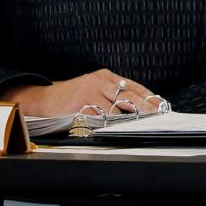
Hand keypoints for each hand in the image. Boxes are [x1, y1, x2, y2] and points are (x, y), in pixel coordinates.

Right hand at [0, 69, 157, 117]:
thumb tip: (138, 107)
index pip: (133, 86)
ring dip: (128, 119)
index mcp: (106, 76)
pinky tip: (118, 129)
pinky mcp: (79, 105)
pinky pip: (98, 117)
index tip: (161, 106)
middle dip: (145, 107)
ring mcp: (89, 92)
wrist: (43, 98)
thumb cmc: (72, 95)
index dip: (149, 97)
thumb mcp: (94, 88)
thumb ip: (112, 94)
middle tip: (157, 116)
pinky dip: (109, 124)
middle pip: (128, 96)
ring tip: (142, 125)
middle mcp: (99, 81)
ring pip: (115, 108)